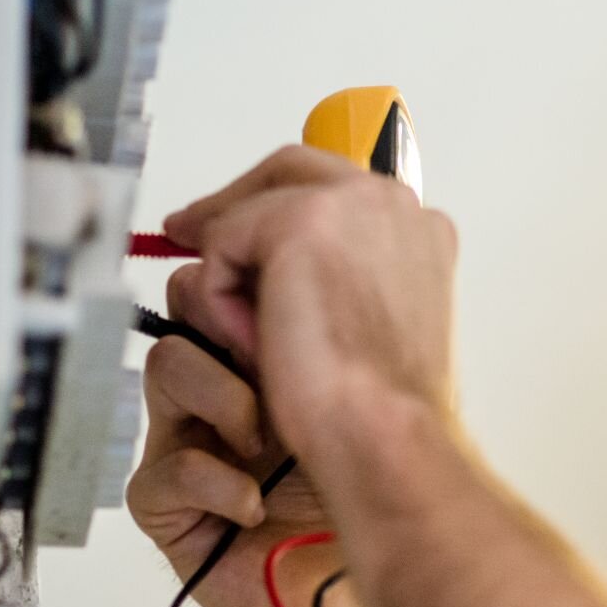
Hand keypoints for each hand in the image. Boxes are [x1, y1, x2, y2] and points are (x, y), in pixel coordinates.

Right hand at [125, 261, 377, 606]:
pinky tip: (258, 499)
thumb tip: (309, 231)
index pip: (231, 263)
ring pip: (167, 365)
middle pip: (188, 299)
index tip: (263, 269)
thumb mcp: (358, 359)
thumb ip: (326, 292)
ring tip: (272, 441)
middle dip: (235, 321)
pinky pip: (169, 465)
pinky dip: (225, 483)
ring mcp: (190, 433)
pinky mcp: (167, 497)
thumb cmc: (359, 473)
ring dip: (232, 400)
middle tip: (276, 359)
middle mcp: (225, 376)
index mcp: (270, 338)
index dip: (243, 260)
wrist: (354, 569)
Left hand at [161, 145, 460, 484]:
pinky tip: (252, 344)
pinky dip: (220, 297)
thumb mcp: (372, 324)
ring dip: (230, 269)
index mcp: (420, 228)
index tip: (235, 234)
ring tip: (244, 338)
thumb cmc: (385, 407)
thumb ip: (344, 277)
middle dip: (234, 204)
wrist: (387, 436)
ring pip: (250, 209)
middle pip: (290, 171)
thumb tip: (279, 267)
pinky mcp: (300, 220)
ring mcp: (351, 203)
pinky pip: (222, 242)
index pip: (334, 190)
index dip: (276, 207)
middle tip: (185, 233)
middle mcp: (394, 201)